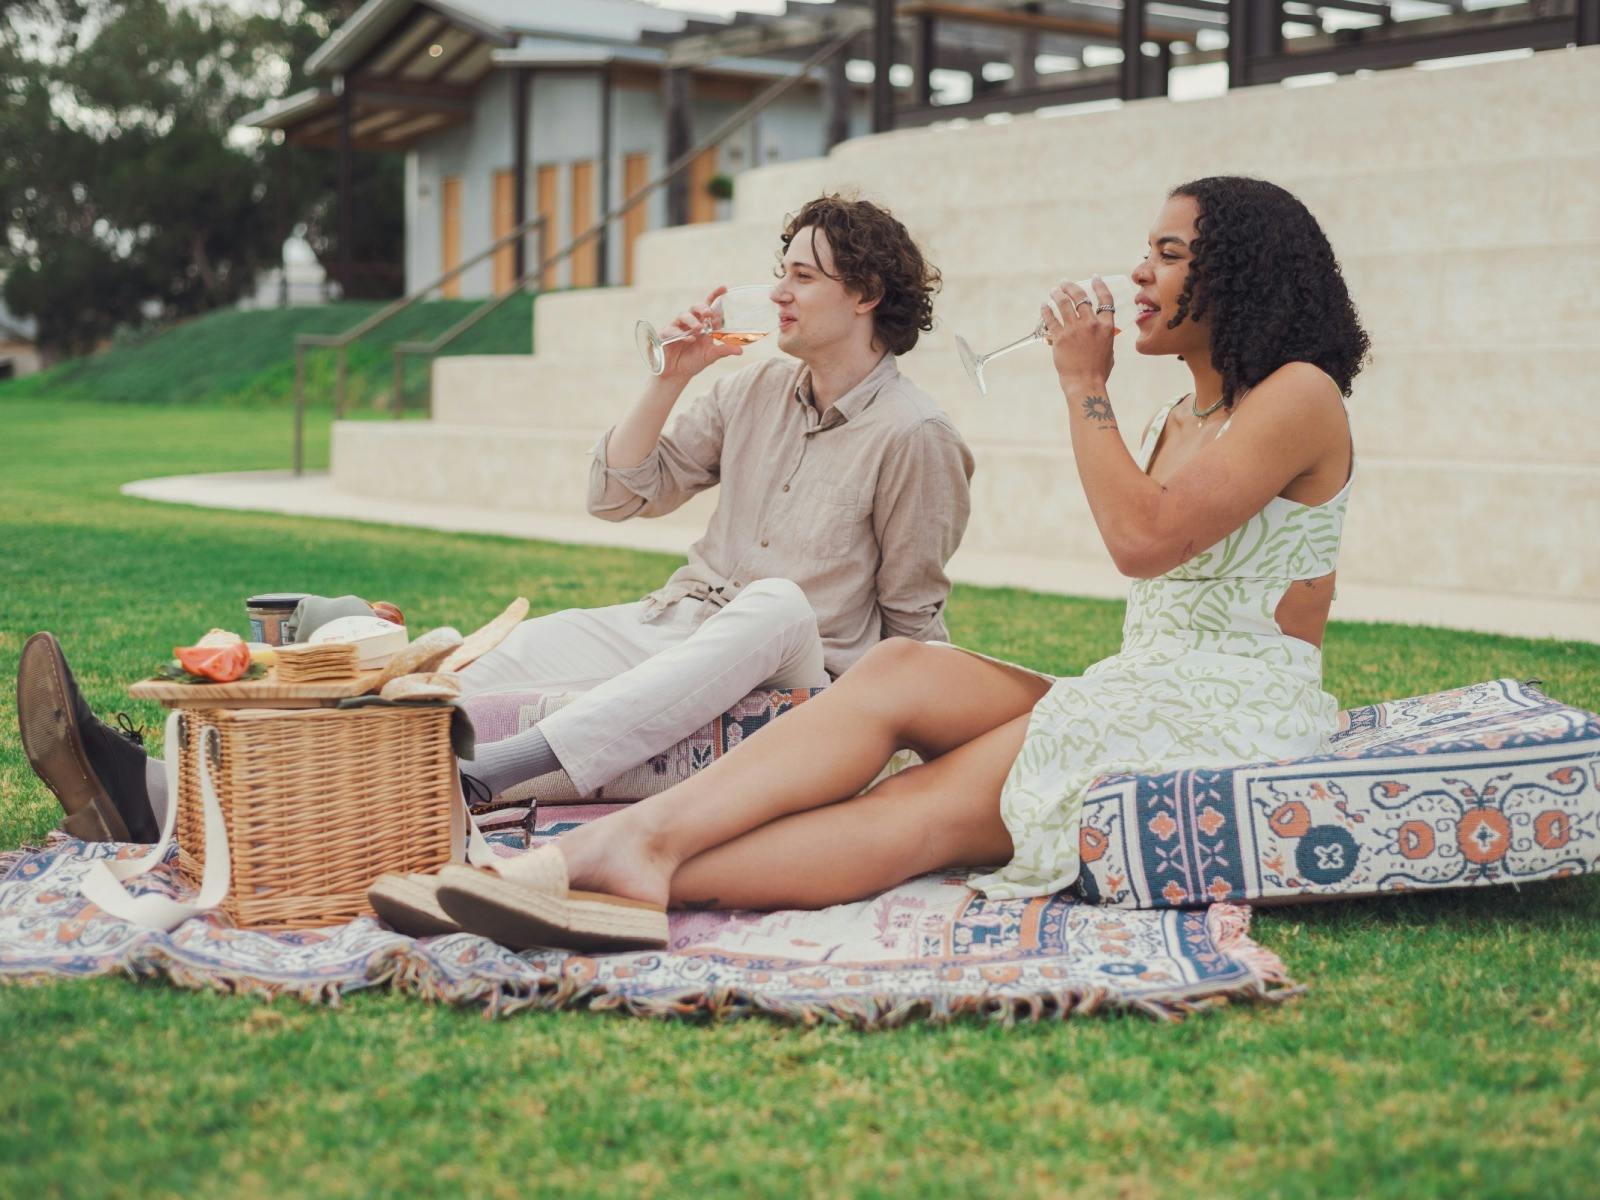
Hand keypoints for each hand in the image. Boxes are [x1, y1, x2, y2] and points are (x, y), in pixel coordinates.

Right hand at [657, 285, 745, 379]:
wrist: (677, 374)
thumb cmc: (694, 361)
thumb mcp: (711, 356)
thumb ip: (724, 350)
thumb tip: (741, 350)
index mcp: (703, 325)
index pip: (709, 307)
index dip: (715, 296)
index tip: (724, 288)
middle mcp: (691, 323)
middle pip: (696, 307)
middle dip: (702, 308)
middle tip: (709, 313)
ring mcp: (678, 327)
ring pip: (683, 315)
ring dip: (692, 321)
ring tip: (699, 329)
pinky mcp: (666, 335)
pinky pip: (672, 329)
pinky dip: (681, 333)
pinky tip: (689, 339)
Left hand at [1042, 275, 1115, 391]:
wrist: (1085, 383)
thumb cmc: (1098, 372)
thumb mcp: (1109, 351)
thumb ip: (1106, 339)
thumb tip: (1103, 335)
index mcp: (1106, 326)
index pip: (1105, 299)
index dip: (1099, 286)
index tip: (1094, 278)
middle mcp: (1091, 324)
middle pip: (1080, 297)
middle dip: (1071, 286)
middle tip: (1065, 282)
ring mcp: (1074, 329)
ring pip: (1064, 304)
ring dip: (1057, 294)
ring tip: (1053, 290)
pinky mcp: (1059, 337)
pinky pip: (1051, 319)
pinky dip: (1046, 311)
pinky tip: (1044, 306)